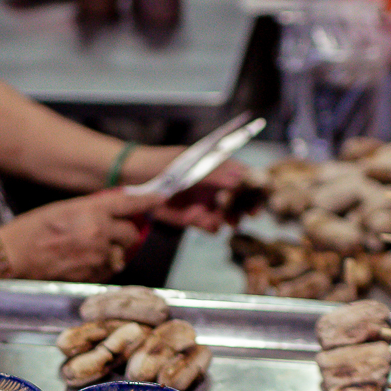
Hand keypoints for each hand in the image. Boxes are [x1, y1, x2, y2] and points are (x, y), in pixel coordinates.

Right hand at [0, 189, 159, 281]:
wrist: (13, 256)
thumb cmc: (32, 229)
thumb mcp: (64, 209)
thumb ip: (92, 210)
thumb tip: (111, 213)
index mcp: (92, 210)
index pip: (129, 203)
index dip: (147, 201)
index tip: (159, 199)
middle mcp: (99, 232)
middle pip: (130, 233)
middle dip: (124, 233)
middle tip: (109, 233)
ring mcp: (97, 256)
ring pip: (121, 253)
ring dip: (112, 251)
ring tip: (88, 249)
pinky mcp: (92, 275)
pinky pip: (109, 269)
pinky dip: (103, 265)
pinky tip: (83, 261)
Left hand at [116, 147, 244, 233]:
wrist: (132, 179)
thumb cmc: (160, 164)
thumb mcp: (188, 166)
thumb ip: (215, 172)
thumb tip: (242, 176)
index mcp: (218, 166)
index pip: (246, 176)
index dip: (256, 188)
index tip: (259, 198)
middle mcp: (216, 184)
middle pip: (242, 199)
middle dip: (243, 209)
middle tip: (238, 216)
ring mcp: (206, 201)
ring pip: (228, 214)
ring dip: (226, 219)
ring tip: (215, 220)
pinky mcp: (194, 217)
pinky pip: (210, 225)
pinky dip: (209, 225)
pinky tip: (199, 221)